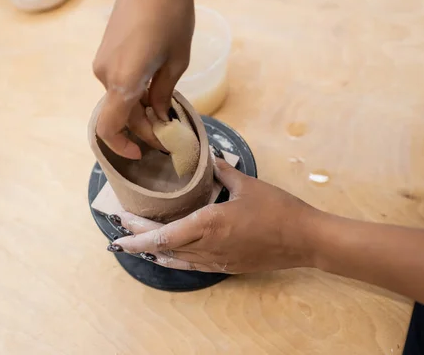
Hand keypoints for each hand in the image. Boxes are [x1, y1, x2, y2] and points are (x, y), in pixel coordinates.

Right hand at [93, 0, 201, 158]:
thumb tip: (159, 115)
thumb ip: (163, 93)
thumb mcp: (177, 61)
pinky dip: (134, 94)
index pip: (111, 127)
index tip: (142, 153)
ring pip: (120, 99)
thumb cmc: (172, 15)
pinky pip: (118, 82)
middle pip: (120, 115)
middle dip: (145, 129)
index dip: (123, 147)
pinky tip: (156, 91)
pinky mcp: (106, 50)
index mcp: (122, 81)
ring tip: (168, 112)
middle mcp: (104, 74)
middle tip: (172, 134)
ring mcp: (102, 61)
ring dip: (141, 111)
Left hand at [109, 156, 324, 273]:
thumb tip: (211, 157)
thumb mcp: (248, 184)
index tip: (119, 231)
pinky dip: (173, 261)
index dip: (138, 234)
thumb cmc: (277, 209)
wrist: (304, 239)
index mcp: (210, 224)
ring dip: (153, 251)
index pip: (164, 234)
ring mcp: (217, 260)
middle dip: (139, 240)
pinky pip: (192, 267)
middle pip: (164, 247)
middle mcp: (208, 246)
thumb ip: (223, 171)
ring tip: (136, 242)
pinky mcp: (226, 266)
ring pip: (176, 259)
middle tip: (120, 231)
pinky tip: (165, 257)